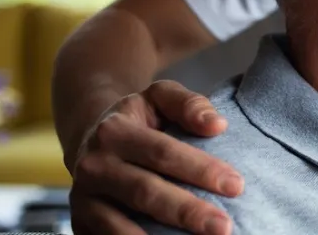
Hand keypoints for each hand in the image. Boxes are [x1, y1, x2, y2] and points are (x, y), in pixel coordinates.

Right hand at [69, 80, 242, 234]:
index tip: (236, 185)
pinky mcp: (80, 224)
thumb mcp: (159, 97)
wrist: (89, 137)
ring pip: (121, 226)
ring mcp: (83, 199)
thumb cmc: (139, 119)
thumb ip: (188, 104)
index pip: (163, 153)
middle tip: (225, 227)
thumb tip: (216, 125)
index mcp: (114, 132)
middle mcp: (94, 166)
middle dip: (187, 212)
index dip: (201, 170)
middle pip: (145, 193)